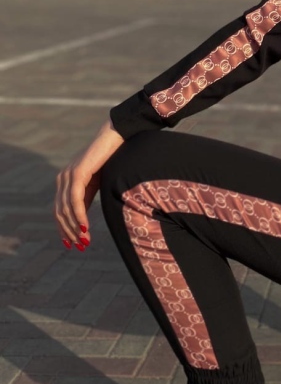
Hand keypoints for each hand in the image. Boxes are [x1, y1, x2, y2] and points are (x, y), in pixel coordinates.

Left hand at [54, 118, 124, 250]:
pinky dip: (79, 215)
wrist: (118, 137)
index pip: (59, 210)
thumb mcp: (97, 183)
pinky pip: (75, 200)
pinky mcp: (77, 173)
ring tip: (84, 241)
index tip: (73, 244)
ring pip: (66, 209)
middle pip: (60, 212)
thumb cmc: (111, 158)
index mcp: (66, 181)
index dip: (64, 229)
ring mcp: (68, 175)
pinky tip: (85, 227)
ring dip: (74, 228)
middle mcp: (63, 178)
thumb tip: (81, 219)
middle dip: (69, 232)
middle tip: (81, 247)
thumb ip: (87, 197)